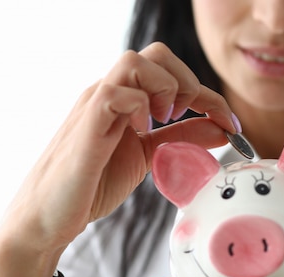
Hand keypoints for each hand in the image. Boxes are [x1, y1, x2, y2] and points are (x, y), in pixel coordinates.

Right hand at [0, 42, 236, 257]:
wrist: (51, 216)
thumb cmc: (94, 185)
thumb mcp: (151, 157)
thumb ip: (182, 139)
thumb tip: (221, 129)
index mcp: (129, 101)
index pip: (176, 76)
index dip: (211, 97)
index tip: (232, 125)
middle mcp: (112, 94)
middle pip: (156, 54)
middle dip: (187, 81)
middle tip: (188, 119)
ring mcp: (97, 105)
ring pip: (135, 60)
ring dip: (165, 87)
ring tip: (166, 120)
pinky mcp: (86, 124)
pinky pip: (114, 91)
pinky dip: (139, 105)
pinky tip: (143, 129)